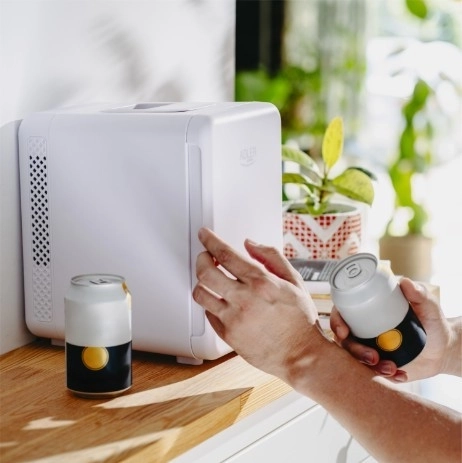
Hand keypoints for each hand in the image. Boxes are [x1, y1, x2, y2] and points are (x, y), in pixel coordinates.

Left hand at [192, 228, 327, 382]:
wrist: (301, 356)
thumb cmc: (300, 321)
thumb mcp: (294, 281)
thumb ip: (272, 257)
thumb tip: (250, 245)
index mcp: (261, 283)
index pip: (226, 254)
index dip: (210, 241)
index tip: (205, 235)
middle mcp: (244, 300)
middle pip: (205, 272)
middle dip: (201, 259)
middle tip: (206, 257)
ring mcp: (234, 319)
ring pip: (201, 293)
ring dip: (201, 282)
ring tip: (210, 280)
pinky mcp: (228, 336)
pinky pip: (207, 314)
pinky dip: (210, 303)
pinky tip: (220, 300)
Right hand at [330, 277, 450, 381]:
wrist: (443, 348)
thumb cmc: (432, 321)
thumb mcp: (427, 307)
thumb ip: (418, 294)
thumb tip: (405, 282)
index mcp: (365, 313)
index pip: (342, 315)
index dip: (336, 323)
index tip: (344, 332)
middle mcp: (362, 331)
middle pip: (345, 342)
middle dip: (355, 352)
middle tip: (374, 357)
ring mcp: (368, 349)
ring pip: (355, 361)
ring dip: (369, 368)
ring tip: (391, 369)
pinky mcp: (377, 367)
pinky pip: (371, 376)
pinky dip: (383, 378)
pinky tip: (400, 376)